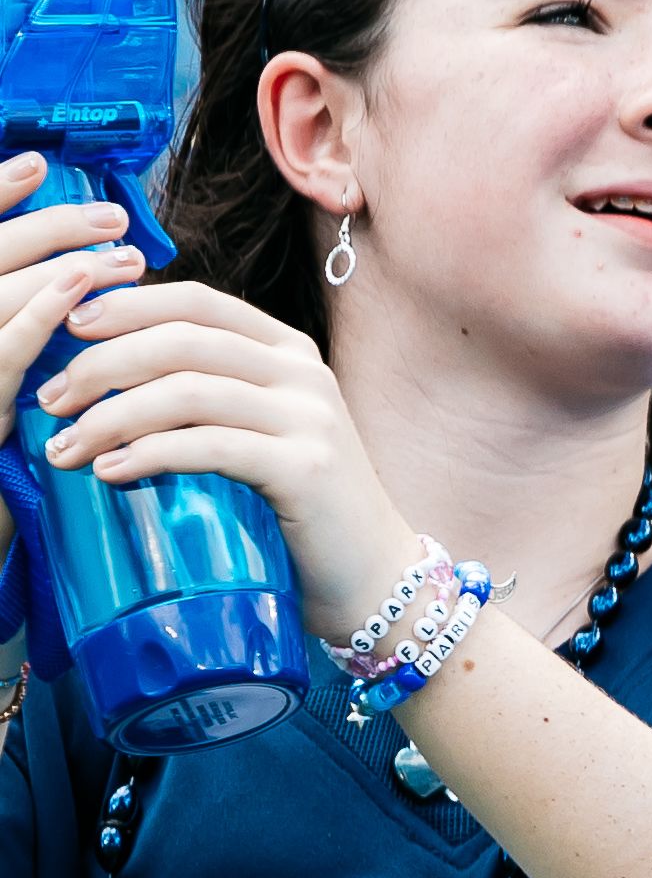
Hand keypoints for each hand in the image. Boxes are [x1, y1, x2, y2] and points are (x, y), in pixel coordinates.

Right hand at [0, 153, 148, 406]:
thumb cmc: (3, 385)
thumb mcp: (13, 324)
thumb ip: (23, 276)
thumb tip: (68, 238)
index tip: (37, 164)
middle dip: (51, 228)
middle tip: (114, 219)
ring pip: (4, 293)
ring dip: (68, 269)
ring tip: (127, 259)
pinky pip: (8, 345)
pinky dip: (42, 311)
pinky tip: (79, 289)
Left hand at [35, 275, 421, 624]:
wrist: (375, 575)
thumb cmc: (302, 506)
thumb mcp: (258, 429)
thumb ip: (208, 391)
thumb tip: (106, 373)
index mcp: (289, 351)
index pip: (196, 302)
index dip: (125, 307)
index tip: (68, 331)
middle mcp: (304, 374)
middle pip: (181, 341)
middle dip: (100, 366)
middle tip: (51, 402)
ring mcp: (311, 419)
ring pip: (186, 392)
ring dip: (111, 417)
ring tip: (68, 447)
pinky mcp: (307, 468)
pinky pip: (208, 446)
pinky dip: (148, 455)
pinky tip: (111, 471)